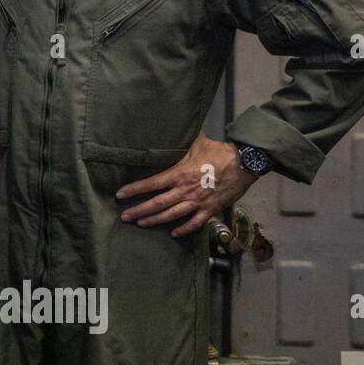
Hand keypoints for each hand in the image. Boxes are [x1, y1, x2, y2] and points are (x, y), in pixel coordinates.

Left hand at [115, 133, 256, 236]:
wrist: (244, 162)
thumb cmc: (219, 151)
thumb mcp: (196, 144)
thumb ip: (180, 143)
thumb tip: (169, 131)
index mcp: (179, 174)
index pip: (151, 184)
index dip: (134, 190)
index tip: (120, 195)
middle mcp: (185, 191)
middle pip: (157, 204)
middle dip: (139, 211)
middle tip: (125, 217)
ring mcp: (198, 202)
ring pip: (172, 215)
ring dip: (155, 221)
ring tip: (141, 224)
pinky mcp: (211, 209)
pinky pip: (195, 223)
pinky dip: (184, 229)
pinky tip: (174, 233)